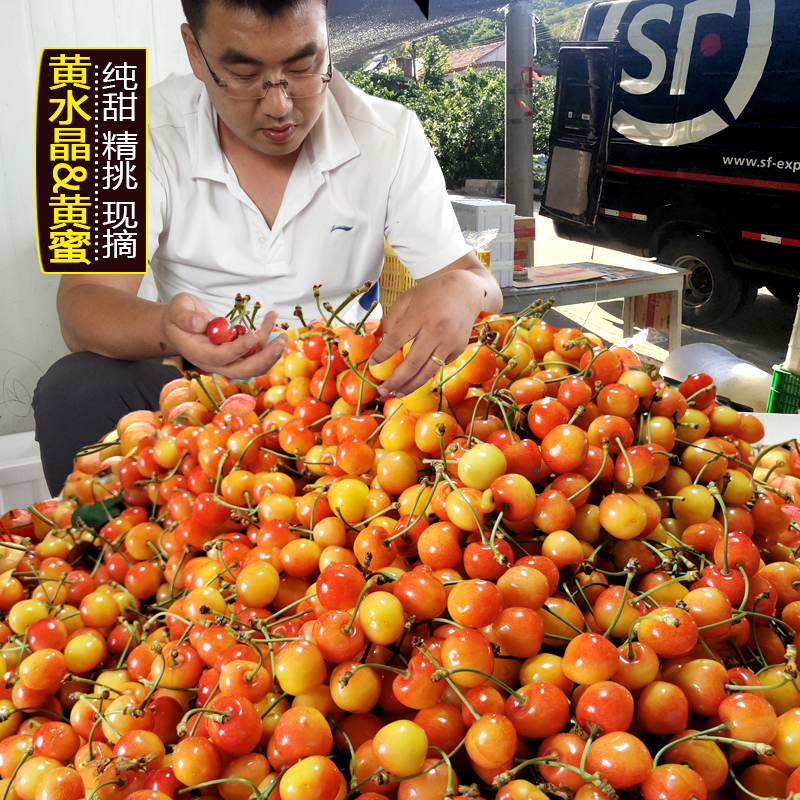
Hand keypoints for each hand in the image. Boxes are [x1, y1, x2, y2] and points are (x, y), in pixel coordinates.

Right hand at [162, 292, 287, 378]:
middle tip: (280, 342)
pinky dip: (267, 336)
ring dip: (272, 351)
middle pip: (243, 369)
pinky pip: (256, 350)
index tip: (252, 337)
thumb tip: (198, 323)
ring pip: (254, 364)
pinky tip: (272, 317)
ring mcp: (229, 359)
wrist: (180, 325)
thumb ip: (184, 316)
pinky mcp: (238, 352)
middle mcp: (216, 362)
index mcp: (199, 353)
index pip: (220, 357)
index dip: (237, 350)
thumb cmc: (178, 315)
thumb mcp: (177, 309)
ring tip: (283, 333)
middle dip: (264, 359)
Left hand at [368, 260, 501, 397]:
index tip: (371, 364)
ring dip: (410, 386)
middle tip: (382, 390)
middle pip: (412, 364)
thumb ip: (392, 320)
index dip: (382, 355)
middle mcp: (436, 331)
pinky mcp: (458, 348)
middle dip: (394, 381)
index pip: (396, 341)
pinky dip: (425, 372)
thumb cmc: (430, 294)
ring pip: (427, 372)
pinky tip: (416, 376)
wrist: (465, 291)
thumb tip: (384, 345)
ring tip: (396, 394)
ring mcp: (450, 342)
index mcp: (420, 315)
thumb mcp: (406, 298)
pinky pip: (438, 366)